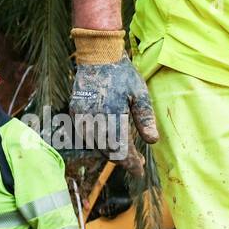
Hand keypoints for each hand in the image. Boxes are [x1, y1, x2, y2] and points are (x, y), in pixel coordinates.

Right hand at [69, 28, 157, 174]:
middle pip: (109, 151)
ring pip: (97, 145)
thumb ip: (146, 119)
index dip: (131, 163)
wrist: (98, 56)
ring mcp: (82, 116)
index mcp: (112, 116)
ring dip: (111, 153)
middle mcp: (94, 119)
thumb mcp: (141, 95)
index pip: (122, 150)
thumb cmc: (123, 75)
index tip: (140, 171)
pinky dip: (99, 142)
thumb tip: (153, 141)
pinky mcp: (76, 112)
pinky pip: (87, 135)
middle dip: (124, 160)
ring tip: (127, 155)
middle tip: (138, 164)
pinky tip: (110, 142)